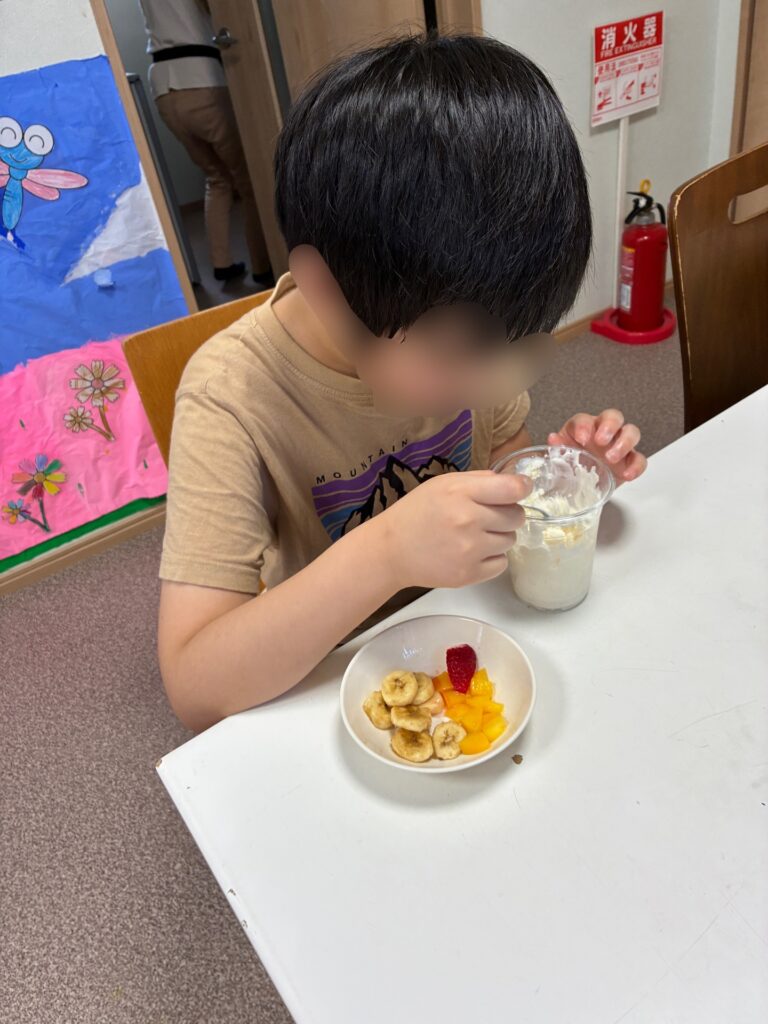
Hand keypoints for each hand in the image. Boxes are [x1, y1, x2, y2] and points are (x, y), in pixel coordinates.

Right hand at [375, 470, 532, 589]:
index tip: (520, 489)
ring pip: (511, 540)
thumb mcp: (443, 484)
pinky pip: (502, 563)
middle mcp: (468, 521)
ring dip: (499, 536)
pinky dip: (492, 558)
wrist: (391, 550)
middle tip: (488, 516)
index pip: (512, 489)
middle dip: (508, 514)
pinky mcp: (469, 574)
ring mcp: (470, 550)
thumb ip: (478, 480)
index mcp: (461, 493)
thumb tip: (513, 483)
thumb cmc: (417, 512)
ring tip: (475, 535)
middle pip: (517, 517)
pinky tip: (473, 552)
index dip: (522, 487)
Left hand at [547, 409, 646, 483]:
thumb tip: (553, 440)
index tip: (581, 438)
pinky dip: (636, 466)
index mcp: (584, 428)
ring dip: (624, 443)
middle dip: (609, 426)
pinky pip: (640, 458)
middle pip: (614, 416)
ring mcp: (620, 444)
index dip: (584, 426)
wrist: (584, 484)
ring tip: (612, 458)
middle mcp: (604, 431)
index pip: (585, 419)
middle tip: (601, 441)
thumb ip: (558, 447)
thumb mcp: (563, 456)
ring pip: (632, 432)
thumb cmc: (574, 463)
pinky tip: (627, 474)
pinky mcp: (630, 460)